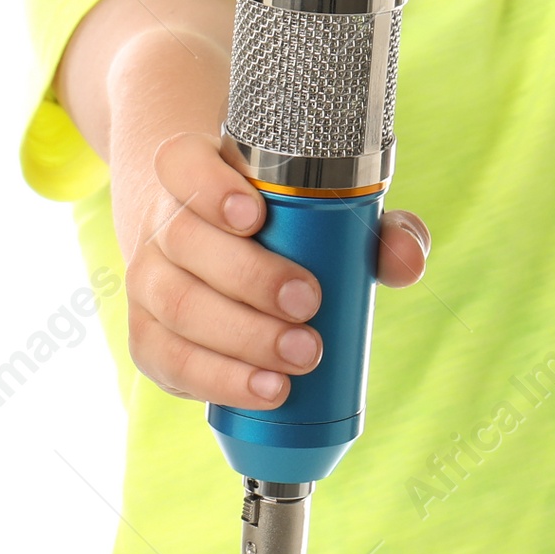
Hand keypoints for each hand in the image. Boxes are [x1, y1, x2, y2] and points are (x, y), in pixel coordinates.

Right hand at [123, 131, 430, 408]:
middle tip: (309, 304)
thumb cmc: (285, 226)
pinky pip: (169, 359)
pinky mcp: (147, 334)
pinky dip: (219, 379)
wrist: (220, 250)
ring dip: (241, 336)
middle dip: (250, 278)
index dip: (210, 189)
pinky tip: (265, 390)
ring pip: (175, 305)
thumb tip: (407, 261)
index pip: (182, 163)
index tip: (257, 216)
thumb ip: (378, 229)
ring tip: (301, 357)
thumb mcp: (329, 212)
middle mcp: (162, 220)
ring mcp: (147, 278)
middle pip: (185, 241)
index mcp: (195, 170)